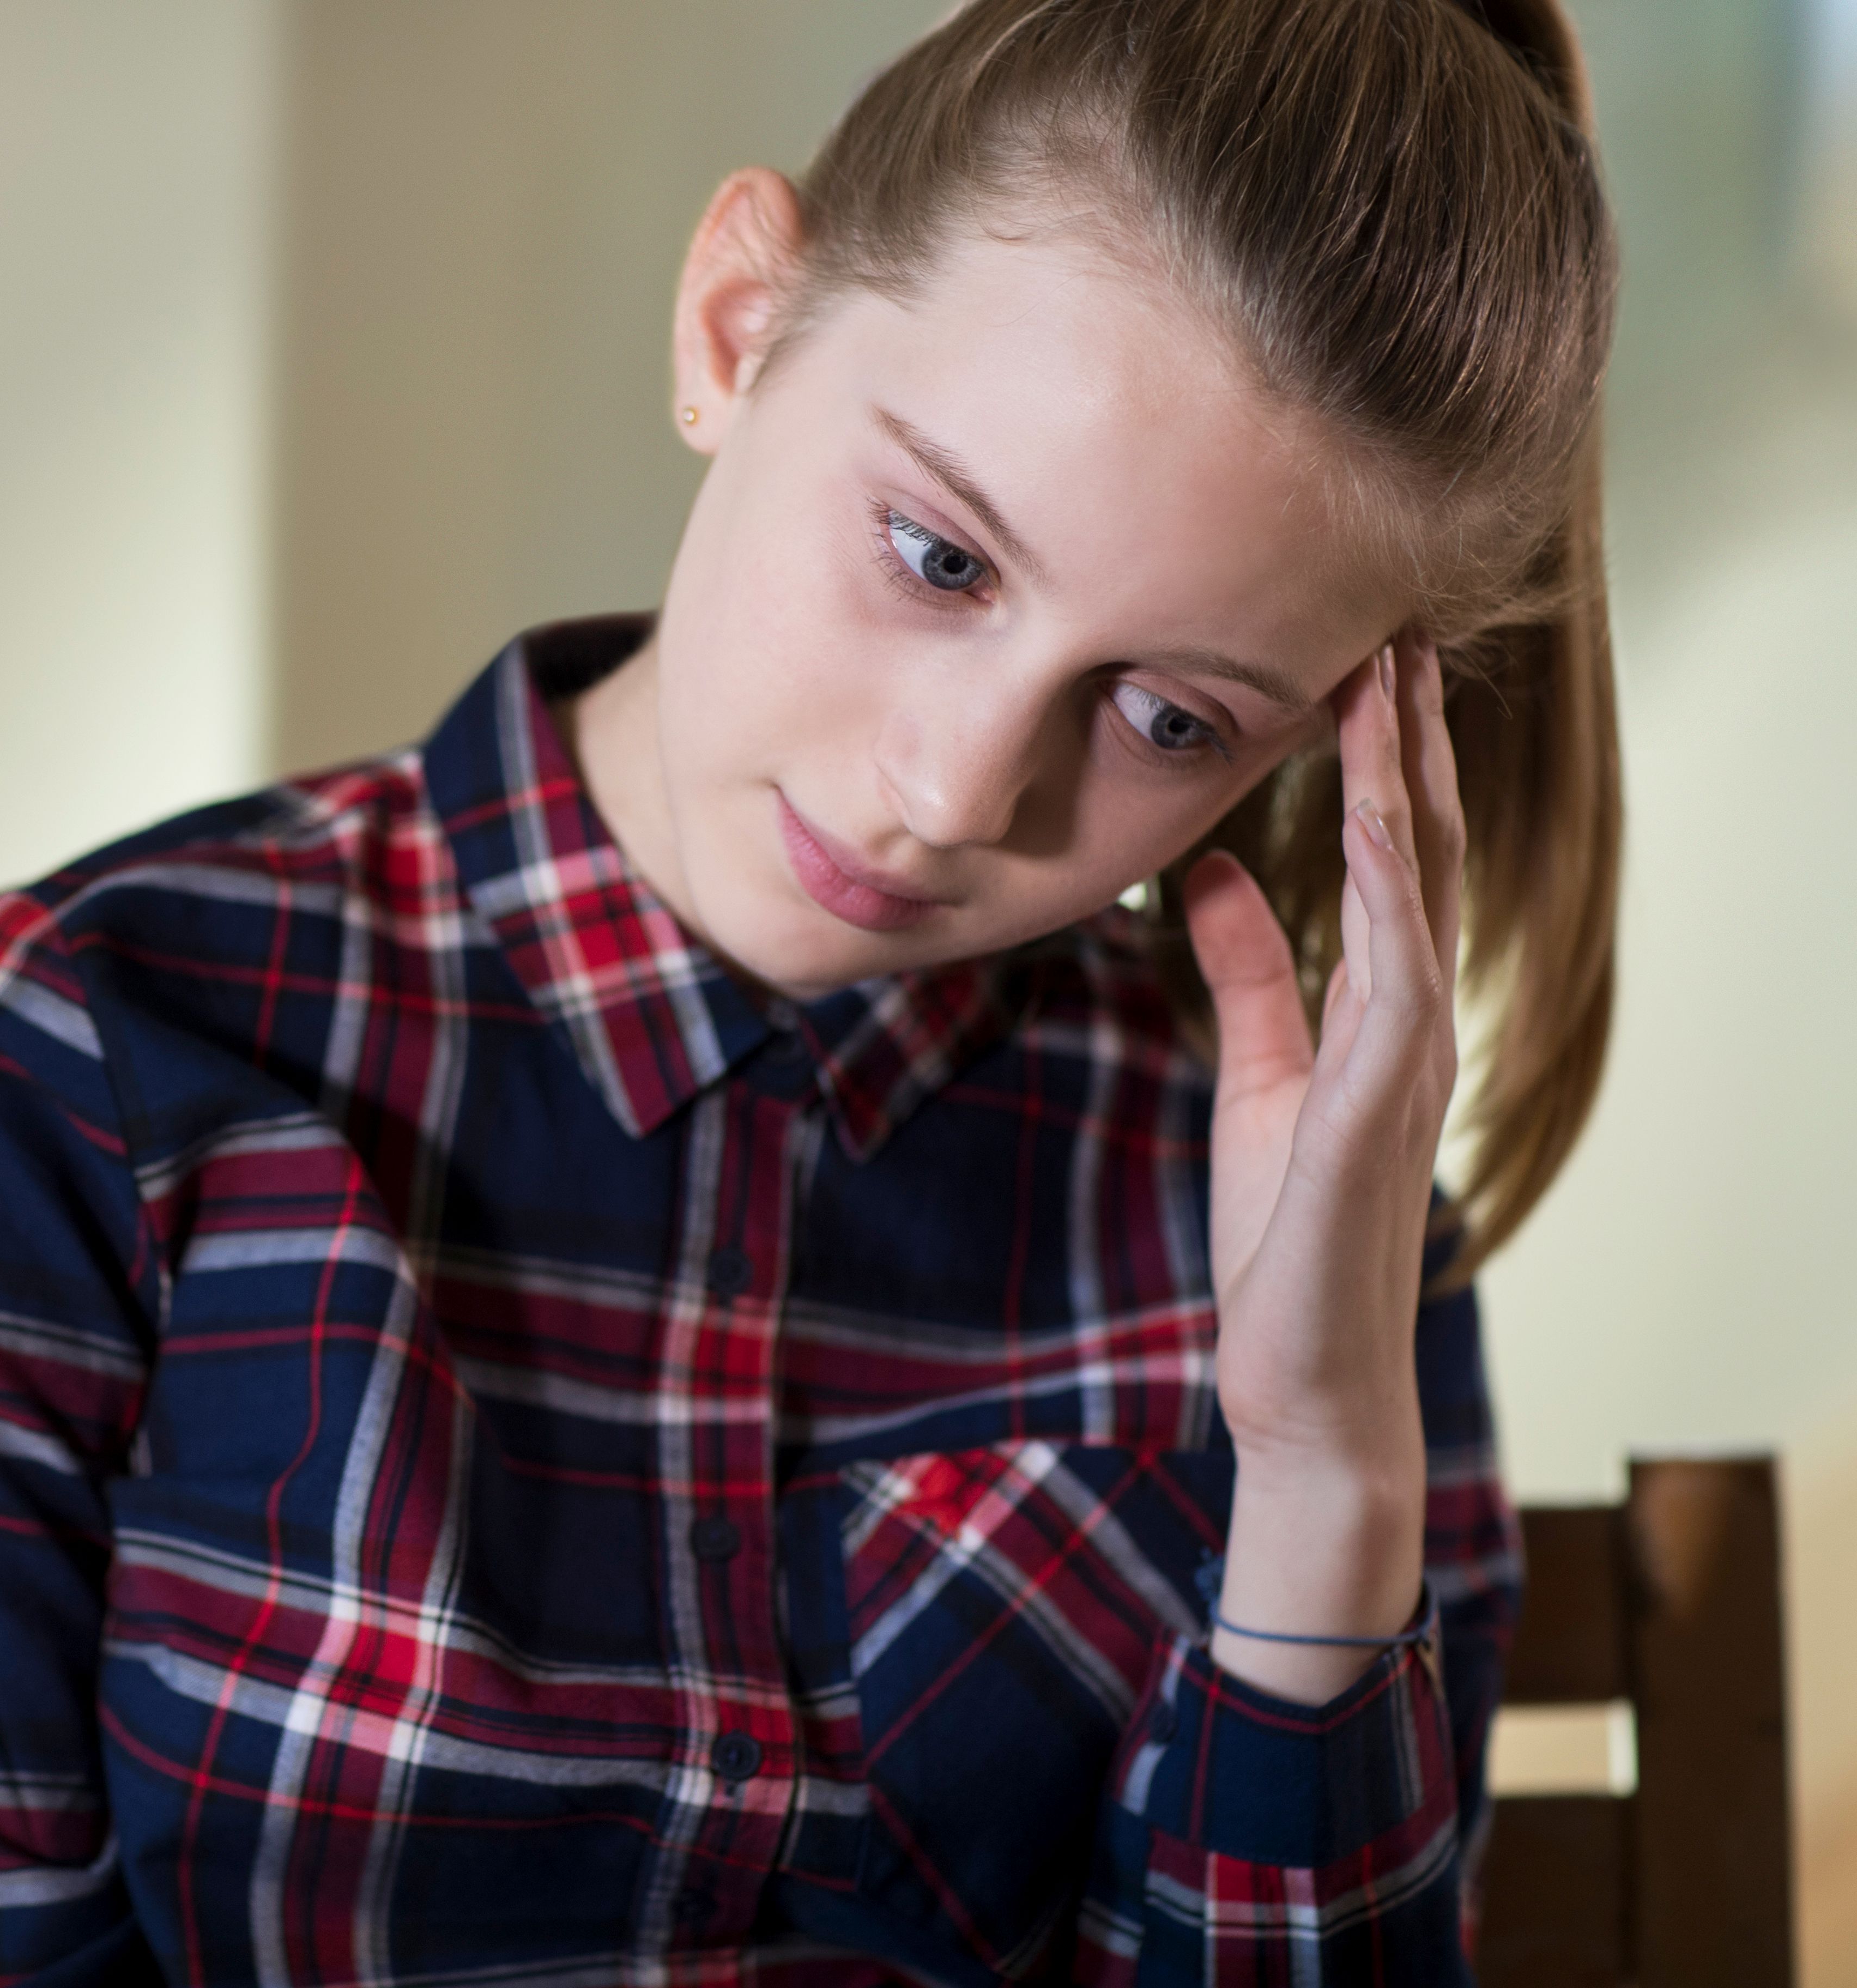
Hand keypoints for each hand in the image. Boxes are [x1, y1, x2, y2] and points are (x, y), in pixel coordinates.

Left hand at [1183, 635, 1462, 1699]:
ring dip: (1403, 785)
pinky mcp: (1381, 1107)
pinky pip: (1395, 975)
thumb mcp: (1253, 1076)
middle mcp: (1413, 1023)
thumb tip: (1209, 872)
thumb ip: (1246, 975)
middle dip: (1405, 743)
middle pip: (1416, 853)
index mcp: (1380, 1013)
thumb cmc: (1286, 1236)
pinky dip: (1387, 891)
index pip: (1390, 861)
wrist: (1302, 1373)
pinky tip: (1375, 819)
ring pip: (1415, 892)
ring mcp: (1410, 1062)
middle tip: (1392, 632)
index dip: (1379, 762)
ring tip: (1388, 686)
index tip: (1359, 666)